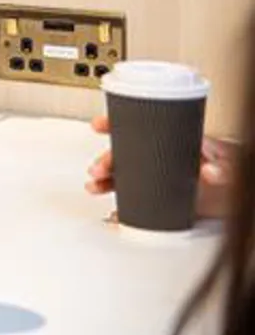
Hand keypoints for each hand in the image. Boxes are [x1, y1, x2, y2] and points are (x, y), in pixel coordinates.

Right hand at [86, 114, 236, 218]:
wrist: (240, 193)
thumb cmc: (235, 172)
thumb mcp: (229, 166)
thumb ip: (223, 168)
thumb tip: (212, 170)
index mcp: (173, 143)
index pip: (139, 129)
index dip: (116, 125)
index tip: (100, 125)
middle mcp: (162, 159)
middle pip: (126, 155)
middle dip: (107, 161)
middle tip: (98, 169)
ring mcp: (160, 179)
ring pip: (125, 177)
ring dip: (107, 181)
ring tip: (95, 186)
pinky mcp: (162, 199)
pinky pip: (135, 201)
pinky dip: (121, 206)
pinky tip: (113, 210)